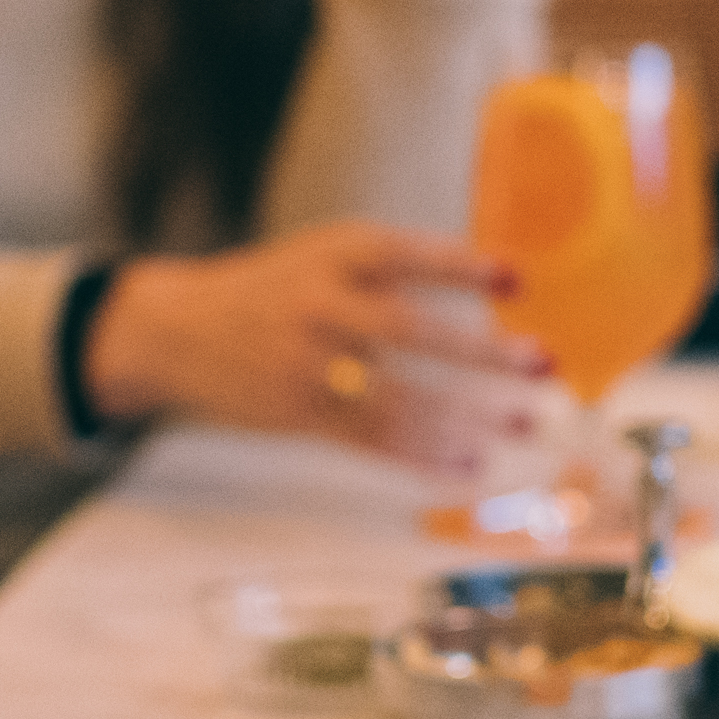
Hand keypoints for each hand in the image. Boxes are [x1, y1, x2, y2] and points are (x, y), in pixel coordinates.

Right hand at [83, 220, 550, 471]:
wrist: (176, 329)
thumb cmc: (274, 290)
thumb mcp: (322, 256)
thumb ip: (390, 271)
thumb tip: (497, 285)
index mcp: (333, 254)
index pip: (407, 255)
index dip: (462, 264)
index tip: (518, 276)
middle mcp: (320, 304)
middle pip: (410, 330)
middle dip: (480, 351)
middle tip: (543, 363)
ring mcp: (306, 363)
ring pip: (397, 395)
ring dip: (467, 415)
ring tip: (524, 423)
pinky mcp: (297, 412)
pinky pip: (370, 439)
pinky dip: (423, 454)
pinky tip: (468, 464)